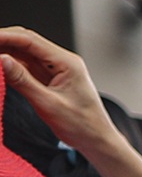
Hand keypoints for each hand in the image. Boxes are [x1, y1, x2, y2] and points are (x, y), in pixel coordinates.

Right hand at [0, 29, 127, 158]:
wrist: (97, 140)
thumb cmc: (82, 125)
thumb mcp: (48, 104)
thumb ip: (23, 81)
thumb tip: (1, 59)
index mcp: (67, 63)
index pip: (29, 40)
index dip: (4, 36)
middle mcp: (62, 61)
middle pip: (25, 42)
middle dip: (1, 42)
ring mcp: (55, 69)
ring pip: (23, 53)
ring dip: (4, 52)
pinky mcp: (49, 78)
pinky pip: (26, 66)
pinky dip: (10, 65)